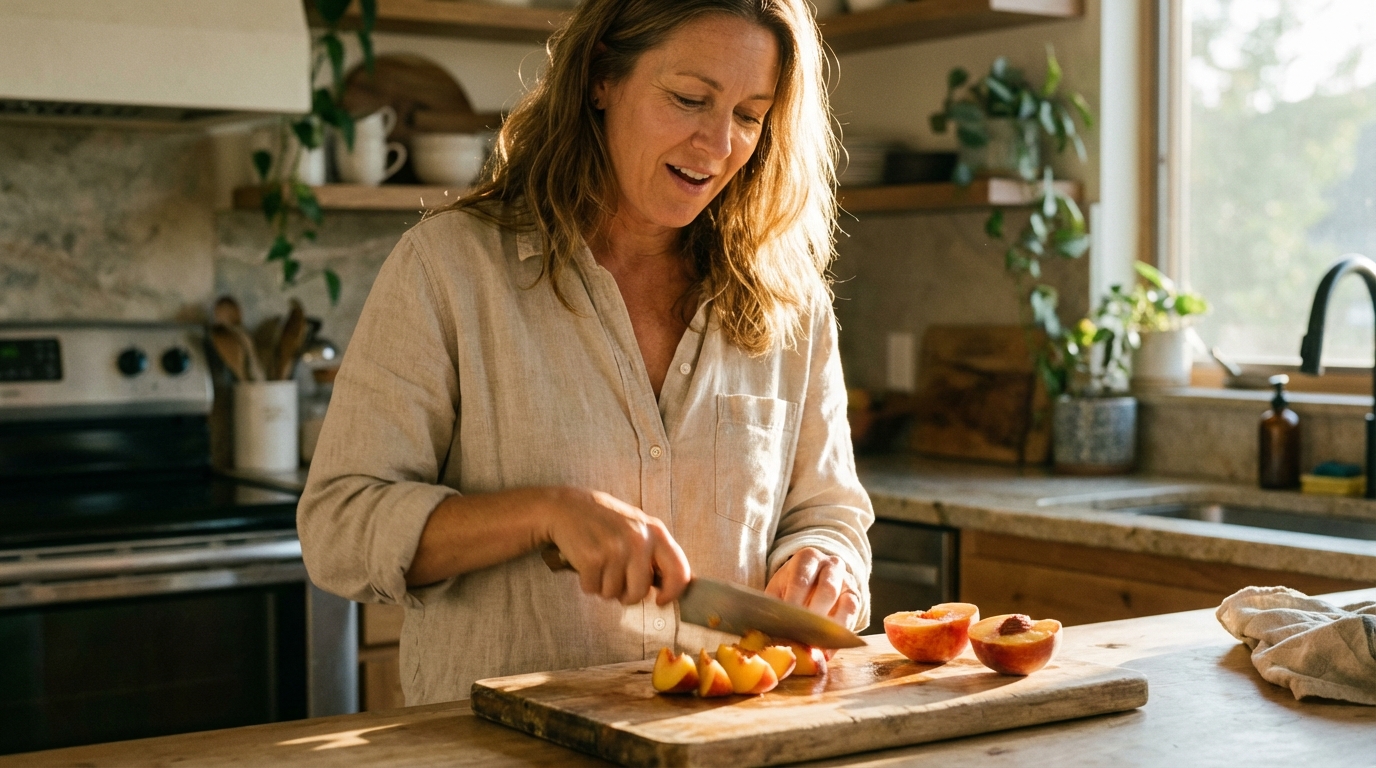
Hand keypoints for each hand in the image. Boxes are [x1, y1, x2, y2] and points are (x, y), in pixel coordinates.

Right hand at [542, 487, 691, 606]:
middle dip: (626, 594)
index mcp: (656, 531)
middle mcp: (638, 540)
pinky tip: (586, 563)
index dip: (672, 593)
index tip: (660, 601)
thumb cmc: (605, 521)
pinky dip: (588, 582)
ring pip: (613, 594)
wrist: (566, 506)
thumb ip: (655, 553)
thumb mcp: (638, 527)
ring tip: (599, 564)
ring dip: (604, 586)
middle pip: (640, 592)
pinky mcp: (592, 558)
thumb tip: (672, 586)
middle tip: (616, 581)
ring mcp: (615, 549)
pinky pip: (593, 589)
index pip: (679, 571)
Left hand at [766, 547, 859, 652]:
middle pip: (827, 590)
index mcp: (808, 558)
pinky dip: (839, 636)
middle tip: (801, 637)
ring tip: (814, 646)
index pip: (801, 579)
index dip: (794, 603)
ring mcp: (847, 581)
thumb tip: (765, 632)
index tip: (786, 624)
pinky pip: (854, 617)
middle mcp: (832, 565)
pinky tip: (826, 650)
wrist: (814, 579)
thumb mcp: (779, 588)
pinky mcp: (856, 598)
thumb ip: (773, 606)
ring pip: (846, 603)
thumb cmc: (791, 586)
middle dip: (814, 617)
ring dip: (830, 628)